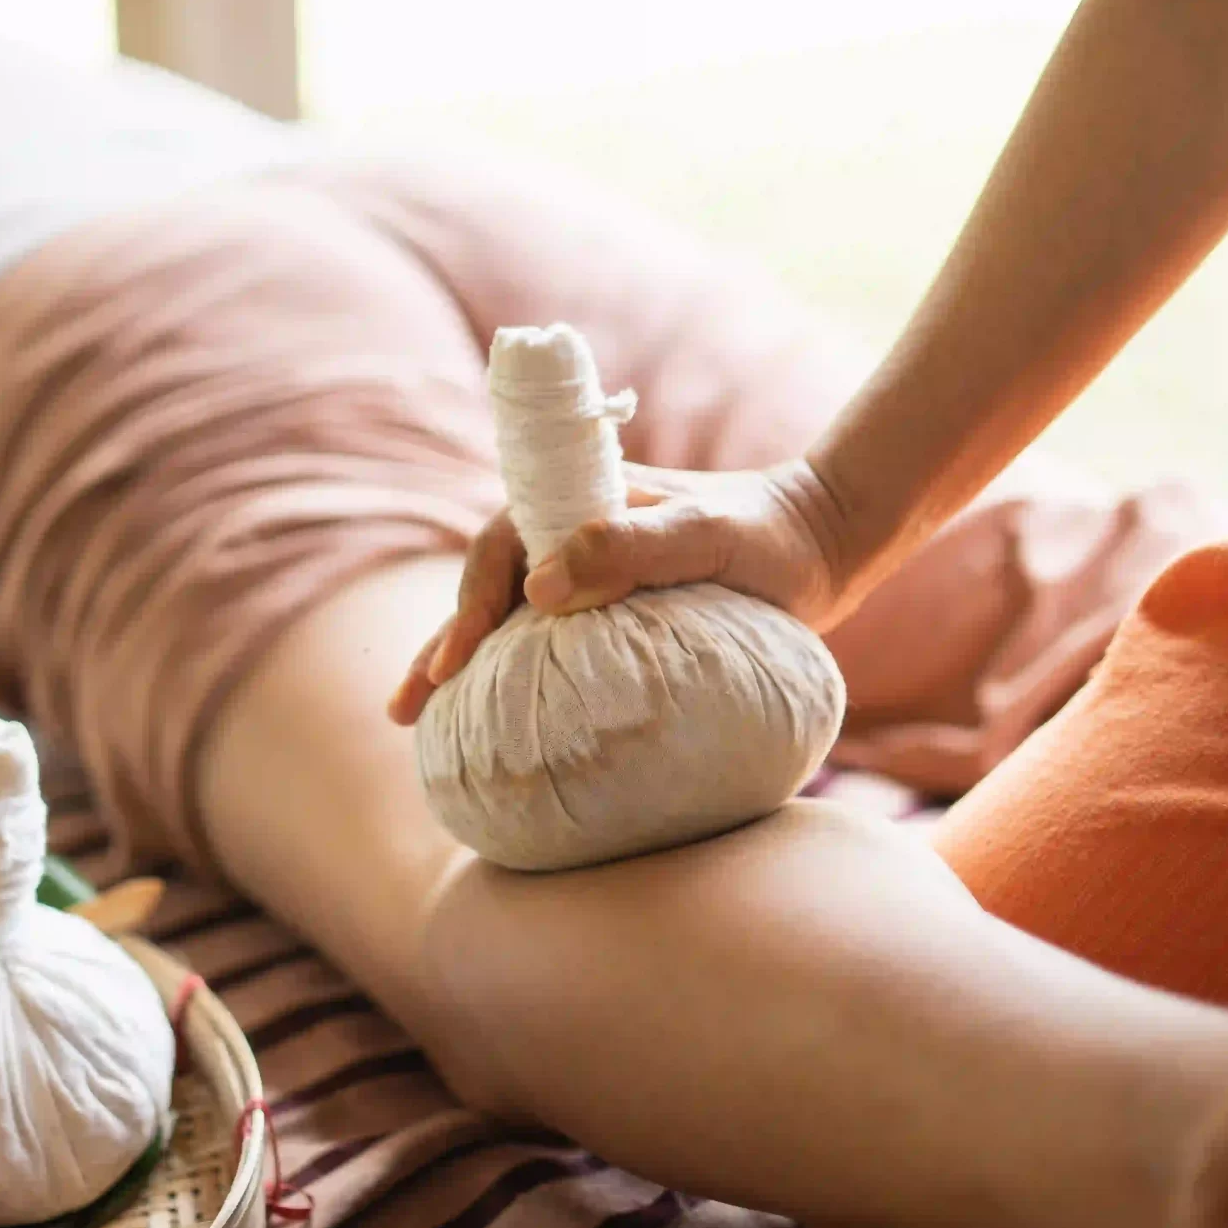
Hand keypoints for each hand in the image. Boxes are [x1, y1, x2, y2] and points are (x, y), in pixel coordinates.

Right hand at [385, 457, 855, 725]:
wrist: (822, 541)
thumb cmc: (766, 535)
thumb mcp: (706, 534)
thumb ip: (633, 545)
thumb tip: (539, 588)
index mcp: (576, 503)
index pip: (498, 550)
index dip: (468, 606)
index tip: (454, 663)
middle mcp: (568, 538)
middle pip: (485, 590)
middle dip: (443, 647)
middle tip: (405, 709)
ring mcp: (586, 577)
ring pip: (506, 620)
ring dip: (462, 666)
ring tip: (419, 723)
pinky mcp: (610, 615)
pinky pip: (545, 647)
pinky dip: (511, 679)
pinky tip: (491, 722)